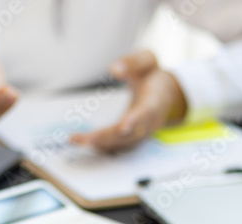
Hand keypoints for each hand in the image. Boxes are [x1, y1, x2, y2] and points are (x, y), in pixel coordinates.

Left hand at [71, 50, 187, 150]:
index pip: (147, 112)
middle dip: (108, 137)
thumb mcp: (147, 60)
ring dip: (100, 144)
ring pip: (122, 143)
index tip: (124, 126)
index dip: (136, 120)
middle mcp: (150, 121)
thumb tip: (114, 69)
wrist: (165, 92)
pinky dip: (101, 145)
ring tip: (76, 140)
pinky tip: (82, 142)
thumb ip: (133, 62)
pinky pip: (118, 145)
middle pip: (130, 135)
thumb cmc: (152, 75)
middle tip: (85, 139)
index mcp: (155, 101)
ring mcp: (142, 132)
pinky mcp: (133, 138)